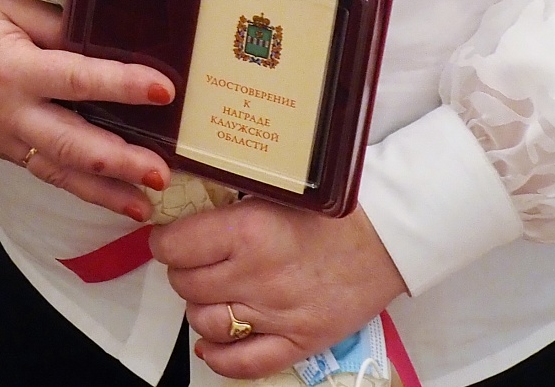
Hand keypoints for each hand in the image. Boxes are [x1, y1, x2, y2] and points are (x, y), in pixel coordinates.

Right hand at [0, 0, 175, 218]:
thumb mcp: (6, 1)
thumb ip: (56, 23)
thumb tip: (107, 39)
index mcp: (9, 68)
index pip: (76, 80)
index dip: (122, 84)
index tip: (163, 89)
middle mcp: (5, 111)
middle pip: (70, 144)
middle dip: (119, 163)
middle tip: (161, 173)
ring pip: (56, 170)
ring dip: (102, 190)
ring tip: (144, 205)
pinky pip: (39, 168)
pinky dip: (73, 183)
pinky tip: (106, 194)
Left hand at [151, 197, 406, 378]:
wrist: (388, 235)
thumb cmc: (332, 207)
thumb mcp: (273, 191)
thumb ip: (229, 206)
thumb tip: (183, 212)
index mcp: (247, 230)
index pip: (174, 246)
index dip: (165, 241)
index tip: (170, 238)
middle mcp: (256, 276)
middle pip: (186, 285)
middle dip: (182, 272)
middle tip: (195, 261)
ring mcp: (277, 314)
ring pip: (205, 322)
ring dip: (200, 308)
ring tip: (212, 293)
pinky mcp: (300, 342)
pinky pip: (243, 363)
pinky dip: (219, 357)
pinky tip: (212, 343)